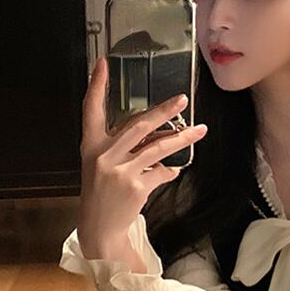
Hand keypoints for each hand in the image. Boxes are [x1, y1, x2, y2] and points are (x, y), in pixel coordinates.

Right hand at [77, 55, 206, 259]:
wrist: (100, 227)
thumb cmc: (102, 191)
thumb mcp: (102, 164)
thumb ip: (123, 145)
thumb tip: (157, 129)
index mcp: (91, 145)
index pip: (90, 109)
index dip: (96, 86)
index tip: (103, 63)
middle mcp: (104, 155)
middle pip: (137, 124)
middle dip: (162, 111)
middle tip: (182, 99)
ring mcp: (121, 171)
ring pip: (157, 147)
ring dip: (181, 138)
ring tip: (199, 130)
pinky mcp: (137, 186)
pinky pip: (161, 171)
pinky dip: (170, 170)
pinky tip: (174, 170)